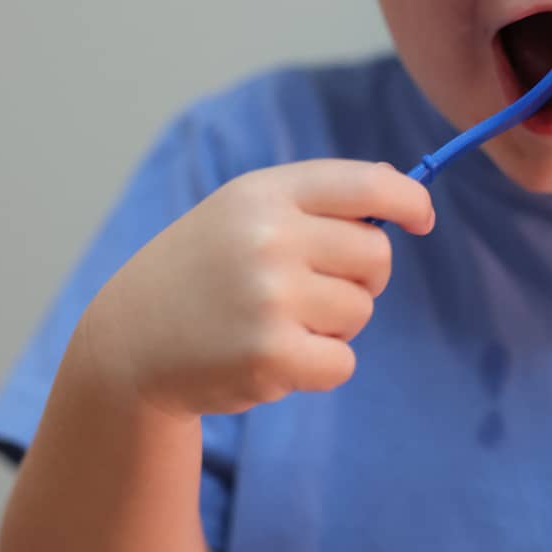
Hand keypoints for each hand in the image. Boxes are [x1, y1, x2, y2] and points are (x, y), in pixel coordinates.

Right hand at [83, 160, 434, 418]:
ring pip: (360, 312)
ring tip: (275, 323)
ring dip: (333, 326)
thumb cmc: (202, 273)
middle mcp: (268, 238)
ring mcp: (269, 297)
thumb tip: (396, 189)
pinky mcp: (271, 355)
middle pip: (376, 256)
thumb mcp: (243, 214)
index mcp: (265, 194)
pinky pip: (343, 362)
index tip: (422, 219)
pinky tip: (274, 358)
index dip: (409, 201)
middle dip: (359, 279)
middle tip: (310, 292)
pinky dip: (320, 367)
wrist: (130, 342)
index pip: (366, 185)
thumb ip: (313, 202)